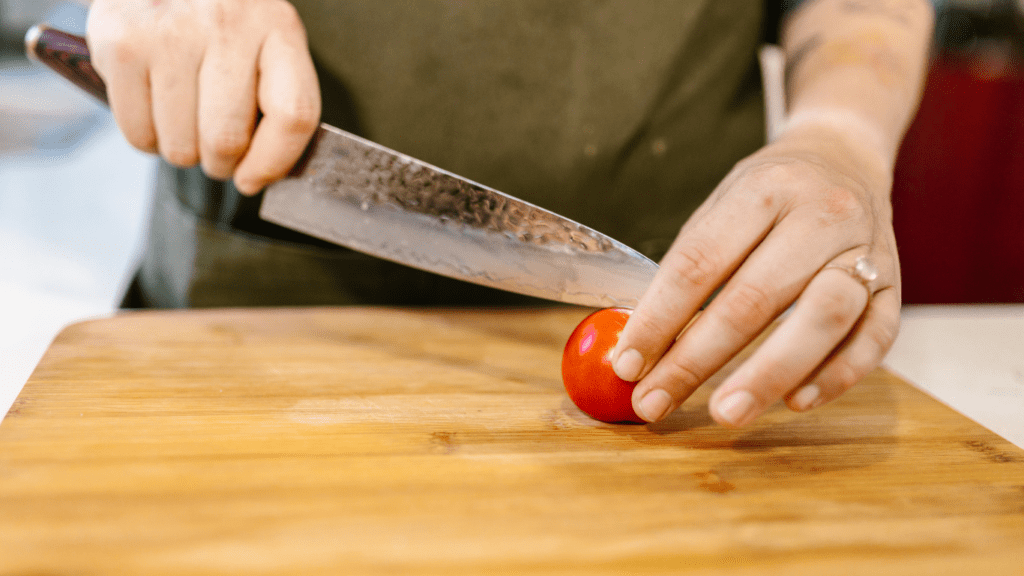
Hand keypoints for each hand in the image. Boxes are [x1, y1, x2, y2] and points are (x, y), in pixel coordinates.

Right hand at [86, 0, 320, 193]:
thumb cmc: (225, 26)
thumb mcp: (268, 47)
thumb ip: (280, 104)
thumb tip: (257, 178)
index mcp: (278, 27)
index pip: (292, 115)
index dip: (274, 162)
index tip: (254, 178)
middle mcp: (226, 23)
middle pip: (226, 139)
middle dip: (221, 163)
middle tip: (215, 148)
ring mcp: (170, 31)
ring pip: (180, 146)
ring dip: (183, 151)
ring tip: (185, 117)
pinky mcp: (121, 42)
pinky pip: (138, 134)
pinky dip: (148, 139)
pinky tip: (157, 107)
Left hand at [611, 124, 900, 426]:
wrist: (846, 156)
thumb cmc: (770, 193)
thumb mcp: (722, 206)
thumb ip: (689, 269)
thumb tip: (643, 346)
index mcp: (763, 189)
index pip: (699, 263)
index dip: (658, 318)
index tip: (627, 364)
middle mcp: (820, 214)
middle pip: (755, 297)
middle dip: (697, 360)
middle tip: (656, 402)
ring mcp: (866, 249)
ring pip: (823, 317)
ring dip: (769, 373)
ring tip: (726, 412)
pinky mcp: (896, 284)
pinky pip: (875, 336)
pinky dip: (837, 374)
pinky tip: (796, 401)